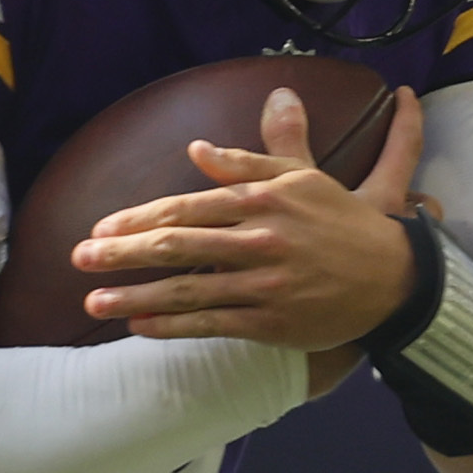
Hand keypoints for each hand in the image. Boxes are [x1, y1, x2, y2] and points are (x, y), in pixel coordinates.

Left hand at [76, 84, 423, 350]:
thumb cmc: (345, 223)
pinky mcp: (271, 322)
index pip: (187, 206)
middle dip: (121, 253)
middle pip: (176, 246)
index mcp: (262, 200)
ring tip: (92, 300)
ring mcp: (264, 285)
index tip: (103, 225)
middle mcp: (259, 240)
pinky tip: (138, 325)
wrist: (392, 279)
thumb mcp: (304, 178)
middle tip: (79, 257)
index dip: (140, 217)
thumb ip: (251, 159)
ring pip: (186, 290)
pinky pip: (210, 324)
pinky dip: (171, 325)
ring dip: (134, 294)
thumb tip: (199, 147)